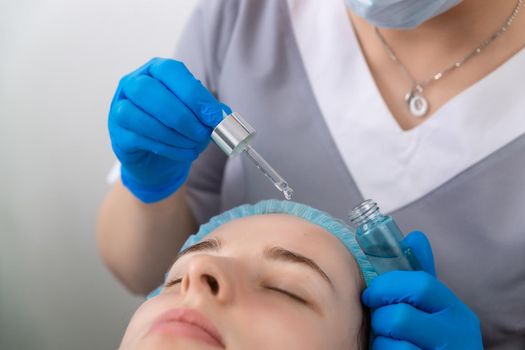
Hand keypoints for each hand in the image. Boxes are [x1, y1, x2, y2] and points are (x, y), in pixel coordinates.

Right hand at [108, 57, 229, 201]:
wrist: (157, 158)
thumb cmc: (177, 127)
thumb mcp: (195, 113)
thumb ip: (206, 110)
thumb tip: (222, 115)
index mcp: (155, 70)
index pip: (171, 71)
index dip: (193, 93)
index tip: (213, 115)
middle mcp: (132, 84)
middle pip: (149, 90)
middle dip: (182, 115)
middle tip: (203, 133)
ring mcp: (119, 109)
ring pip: (140, 116)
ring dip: (174, 134)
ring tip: (194, 145)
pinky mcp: (119, 135)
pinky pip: (139, 139)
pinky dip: (167, 147)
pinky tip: (183, 152)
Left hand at [362, 231, 482, 348]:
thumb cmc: (433, 337)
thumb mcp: (432, 306)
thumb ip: (421, 274)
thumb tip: (415, 236)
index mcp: (453, 309)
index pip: (419, 284)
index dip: (387, 286)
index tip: (372, 295)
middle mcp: (456, 333)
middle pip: (400, 315)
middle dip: (381, 318)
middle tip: (382, 323)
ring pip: (394, 342)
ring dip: (382, 342)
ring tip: (390, 342)